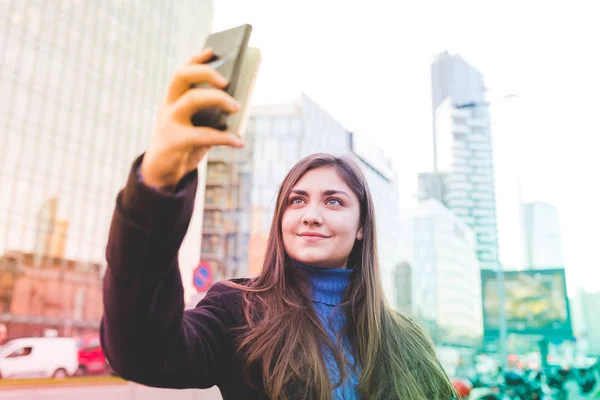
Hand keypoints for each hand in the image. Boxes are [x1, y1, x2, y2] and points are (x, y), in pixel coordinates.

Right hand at [140, 48, 242, 189]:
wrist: (160, 176)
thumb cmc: (183, 148)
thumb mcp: (195, 128)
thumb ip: (210, 117)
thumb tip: (238, 107)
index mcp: (173, 101)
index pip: (182, 72)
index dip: (196, 59)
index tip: (213, 51)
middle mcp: (168, 107)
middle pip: (182, 76)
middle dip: (205, 72)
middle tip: (227, 80)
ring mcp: (169, 122)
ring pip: (192, 99)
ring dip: (218, 99)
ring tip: (237, 107)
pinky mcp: (174, 141)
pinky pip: (203, 135)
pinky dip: (225, 138)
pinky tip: (239, 142)